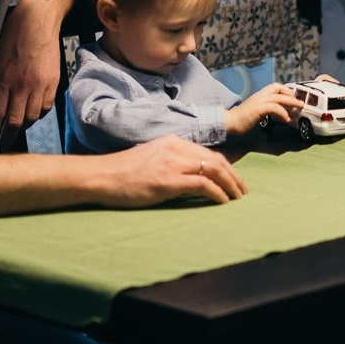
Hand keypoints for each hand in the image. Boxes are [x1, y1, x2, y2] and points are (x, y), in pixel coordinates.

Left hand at [0, 0, 68, 143]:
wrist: (39, 19)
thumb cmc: (14, 33)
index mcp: (3, 79)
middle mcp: (22, 85)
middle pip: (15, 122)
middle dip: (8, 137)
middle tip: (4, 145)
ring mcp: (39, 84)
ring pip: (32, 117)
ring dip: (24, 125)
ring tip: (18, 128)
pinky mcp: (53, 81)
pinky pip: (46, 106)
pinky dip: (38, 114)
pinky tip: (33, 113)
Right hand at [95, 135, 245, 206]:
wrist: (101, 176)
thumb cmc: (123, 172)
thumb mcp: (152, 158)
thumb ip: (172, 162)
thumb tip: (191, 178)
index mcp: (173, 142)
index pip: (209, 153)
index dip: (226, 167)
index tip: (235, 180)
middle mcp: (177, 148)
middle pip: (217, 160)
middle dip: (234, 176)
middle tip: (243, 191)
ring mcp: (173, 163)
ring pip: (214, 169)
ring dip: (230, 185)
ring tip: (237, 198)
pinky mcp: (168, 180)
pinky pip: (202, 184)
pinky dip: (216, 193)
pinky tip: (222, 201)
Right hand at [226, 82, 306, 135]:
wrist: (230, 121)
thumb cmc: (242, 118)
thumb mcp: (256, 110)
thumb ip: (266, 108)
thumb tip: (278, 113)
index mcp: (260, 94)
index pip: (276, 86)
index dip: (286, 91)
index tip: (293, 99)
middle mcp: (261, 95)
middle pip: (280, 90)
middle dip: (292, 96)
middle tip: (301, 104)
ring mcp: (260, 101)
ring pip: (280, 98)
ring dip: (291, 103)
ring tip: (298, 110)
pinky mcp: (259, 108)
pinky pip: (275, 108)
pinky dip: (283, 113)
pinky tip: (286, 120)